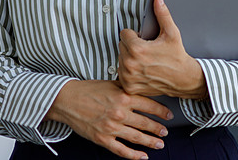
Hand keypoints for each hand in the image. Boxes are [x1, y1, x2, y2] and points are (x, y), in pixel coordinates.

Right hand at [44, 79, 171, 159]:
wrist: (68, 100)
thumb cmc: (88, 90)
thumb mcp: (112, 84)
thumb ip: (128, 89)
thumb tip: (143, 90)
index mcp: (124, 97)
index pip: (150, 105)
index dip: (162, 111)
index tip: (169, 115)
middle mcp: (120, 113)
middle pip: (146, 123)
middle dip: (158, 129)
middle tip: (165, 131)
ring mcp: (111, 127)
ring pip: (137, 138)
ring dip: (151, 142)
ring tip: (159, 143)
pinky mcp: (103, 139)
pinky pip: (122, 150)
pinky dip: (134, 155)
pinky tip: (142, 156)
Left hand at [118, 0, 207, 98]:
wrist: (183, 79)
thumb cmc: (177, 55)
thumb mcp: (171, 32)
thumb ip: (162, 13)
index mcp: (137, 49)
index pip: (124, 33)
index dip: (135, 35)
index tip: (145, 40)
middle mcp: (130, 64)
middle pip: (121, 46)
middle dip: (131, 46)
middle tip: (147, 50)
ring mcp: (128, 77)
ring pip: (120, 59)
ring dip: (129, 58)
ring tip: (145, 60)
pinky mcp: (129, 87)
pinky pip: (121, 73)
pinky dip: (129, 72)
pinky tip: (142, 70)